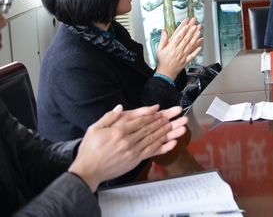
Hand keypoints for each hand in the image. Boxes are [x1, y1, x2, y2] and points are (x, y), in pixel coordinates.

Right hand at [69, 104, 187, 191]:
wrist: (87, 171)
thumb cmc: (89, 150)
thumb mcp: (94, 129)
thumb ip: (109, 117)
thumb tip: (120, 107)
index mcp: (118, 132)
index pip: (140, 121)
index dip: (152, 116)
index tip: (161, 111)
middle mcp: (127, 141)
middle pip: (150, 129)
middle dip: (164, 121)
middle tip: (175, 116)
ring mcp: (132, 152)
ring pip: (153, 140)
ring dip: (168, 133)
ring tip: (179, 126)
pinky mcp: (134, 161)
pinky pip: (151, 153)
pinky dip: (163, 148)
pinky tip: (172, 143)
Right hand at [156, 17, 203, 79]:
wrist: (165, 72)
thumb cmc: (162, 61)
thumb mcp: (159, 49)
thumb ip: (163, 40)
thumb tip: (164, 31)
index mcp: (171, 47)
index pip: (178, 37)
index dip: (183, 30)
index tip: (187, 25)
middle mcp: (178, 51)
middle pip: (186, 40)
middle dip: (191, 32)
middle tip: (195, 26)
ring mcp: (183, 56)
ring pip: (190, 46)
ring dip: (195, 39)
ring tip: (199, 32)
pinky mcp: (186, 61)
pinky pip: (193, 55)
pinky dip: (197, 51)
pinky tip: (200, 46)